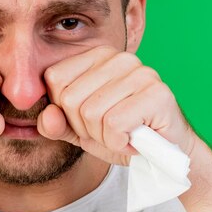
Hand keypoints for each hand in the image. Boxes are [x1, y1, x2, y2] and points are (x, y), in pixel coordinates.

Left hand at [37, 46, 196, 165]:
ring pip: (91, 113)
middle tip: (110, 130)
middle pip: (70, 98)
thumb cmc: (121, 136)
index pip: (54, 78)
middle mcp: (118, 57)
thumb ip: (55, 124)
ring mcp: (140, 72)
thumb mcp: (79, 131)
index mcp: (97, 56)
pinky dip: (119, 142)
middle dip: (85, 127)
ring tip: (124, 134)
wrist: (165, 155)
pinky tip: (135, 139)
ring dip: (104, 137)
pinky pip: (114, 124)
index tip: (90, 120)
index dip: (65, 111)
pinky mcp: (157, 93)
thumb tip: (46, 116)